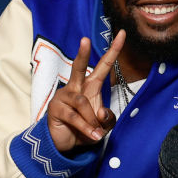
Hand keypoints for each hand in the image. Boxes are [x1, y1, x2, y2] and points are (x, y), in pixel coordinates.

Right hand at [47, 31, 125, 153]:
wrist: (65, 144)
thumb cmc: (85, 128)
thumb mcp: (103, 125)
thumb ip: (108, 119)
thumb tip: (101, 111)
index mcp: (91, 86)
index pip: (103, 65)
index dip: (113, 50)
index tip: (123, 33)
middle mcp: (76, 87)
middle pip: (78, 67)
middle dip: (82, 54)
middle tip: (85, 40)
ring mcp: (64, 96)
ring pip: (82, 102)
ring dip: (91, 120)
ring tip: (96, 132)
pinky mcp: (55, 108)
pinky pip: (75, 117)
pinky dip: (86, 127)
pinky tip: (92, 135)